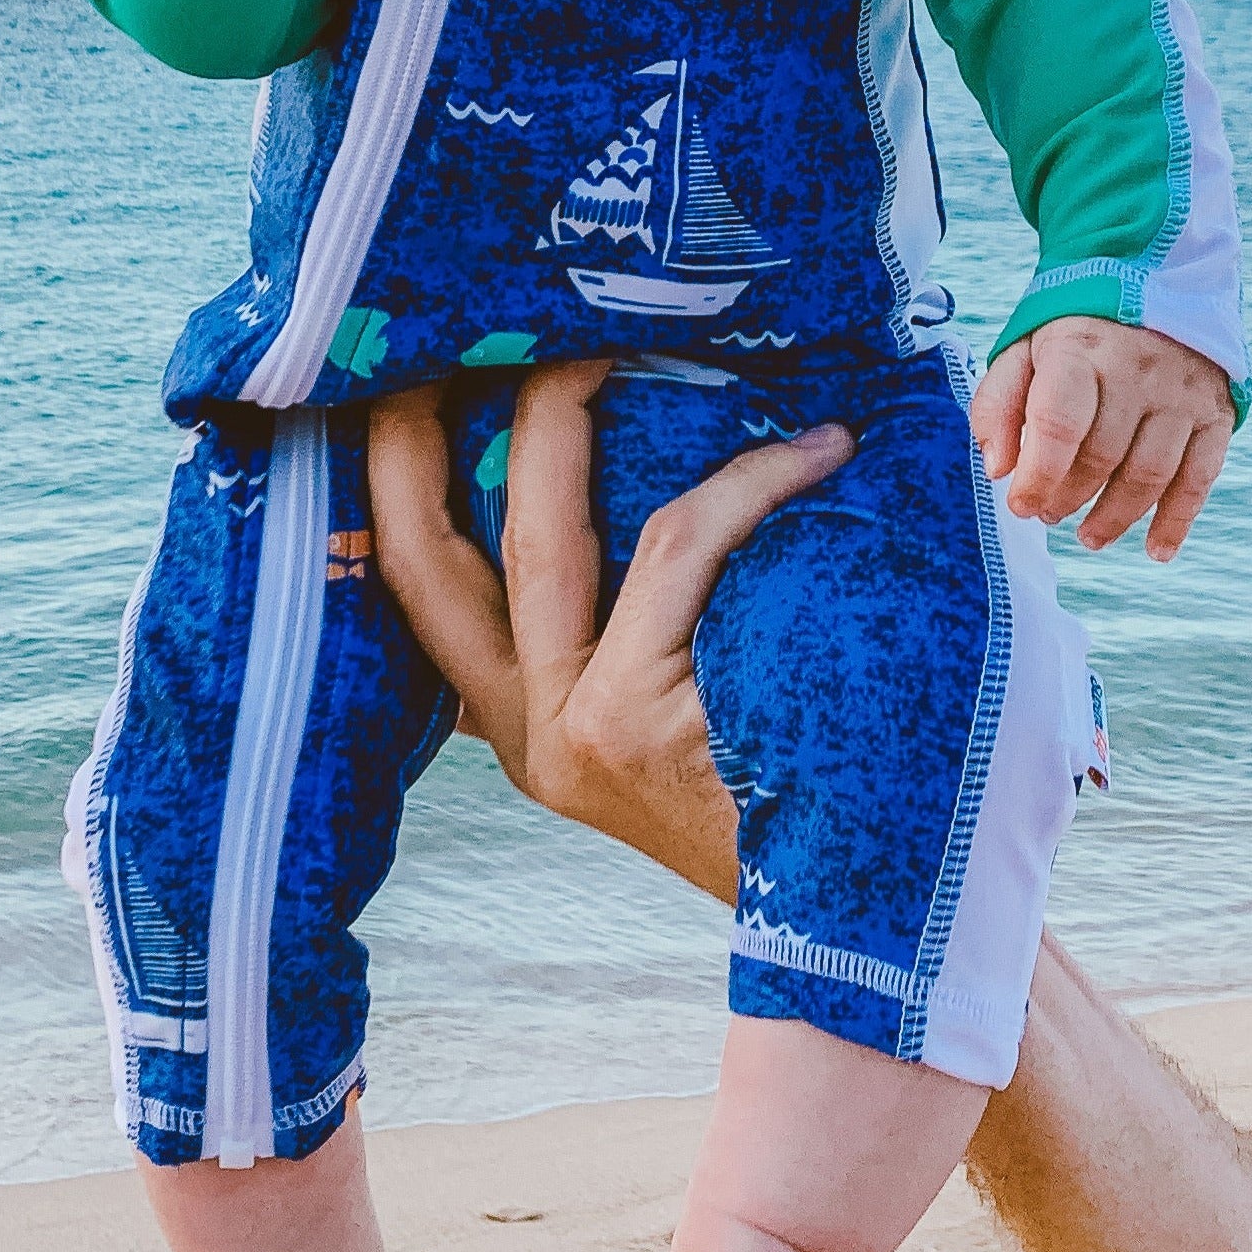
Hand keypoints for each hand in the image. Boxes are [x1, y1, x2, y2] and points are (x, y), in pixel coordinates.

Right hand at [367, 365, 849, 903]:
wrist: (867, 920)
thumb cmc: (792, 793)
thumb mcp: (667, 723)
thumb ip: (617, 642)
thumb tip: (604, 483)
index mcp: (516, 727)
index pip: (411, 585)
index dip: (384, 479)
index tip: (387, 384)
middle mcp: (525, 732)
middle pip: (427, 553)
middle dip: (412, 433)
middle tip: (455, 331)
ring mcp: (572, 731)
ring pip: (548, 531)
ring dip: (570, 413)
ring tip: (611, 341)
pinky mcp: (633, 724)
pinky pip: (676, 550)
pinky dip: (743, 483)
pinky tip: (812, 450)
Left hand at [969, 317, 1232, 560]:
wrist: (1152, 280)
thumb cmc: (1072, 331)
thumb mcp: (1023, 349)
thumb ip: (998, 405)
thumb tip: (998, 471)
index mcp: (1080, 350)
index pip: (1059, 424)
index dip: (1038, 475)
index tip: (1021, 506)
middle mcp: (1137, 370)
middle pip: (1103, 455)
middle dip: (1070, 496)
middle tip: (1049, 515)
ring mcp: (1182, 392)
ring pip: (1151, 472)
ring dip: (1117, 516)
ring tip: (1089, 536)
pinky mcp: (1216, 411)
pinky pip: (1201, 476)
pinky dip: (1178, 519)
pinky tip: (1156, 550)